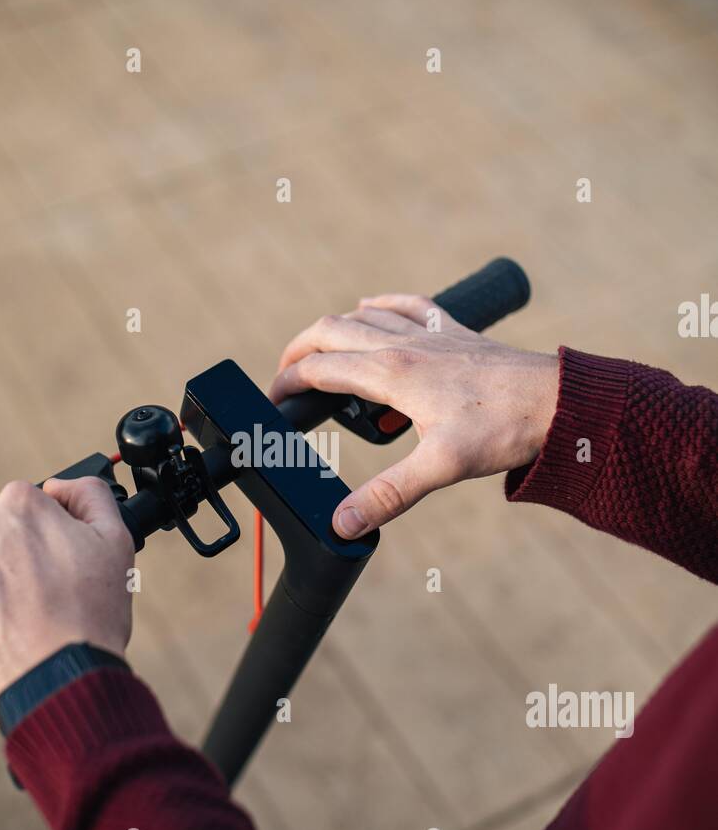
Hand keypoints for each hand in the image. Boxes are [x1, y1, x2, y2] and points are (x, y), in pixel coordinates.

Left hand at [0, 477, 134, 714]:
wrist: (54, 680)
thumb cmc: (88, 618)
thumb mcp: (116, 544)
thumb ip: (90, 496)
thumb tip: (60, 485)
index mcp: (21, 503)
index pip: (24, 508)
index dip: (39, 541)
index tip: (46, 571)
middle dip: (4, 557)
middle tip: (28, 598)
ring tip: (3, 618)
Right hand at [270, 293, 558, 536]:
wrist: (557, 401)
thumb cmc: (503, 429)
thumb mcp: (440, 468)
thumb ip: (387, 495)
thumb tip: (342, 524)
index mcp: (391, 372)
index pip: (319, 368)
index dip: (287, 384)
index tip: (273, 403)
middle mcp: (403, 343)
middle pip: (330, 330)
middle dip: (298, 350)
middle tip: (284, 377)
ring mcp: (428, 332)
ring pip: (363, 315)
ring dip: (334, 330)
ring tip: (322, 357)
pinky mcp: (452, 331)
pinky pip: (404, 304)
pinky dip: (379, 305)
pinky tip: (371, 308)